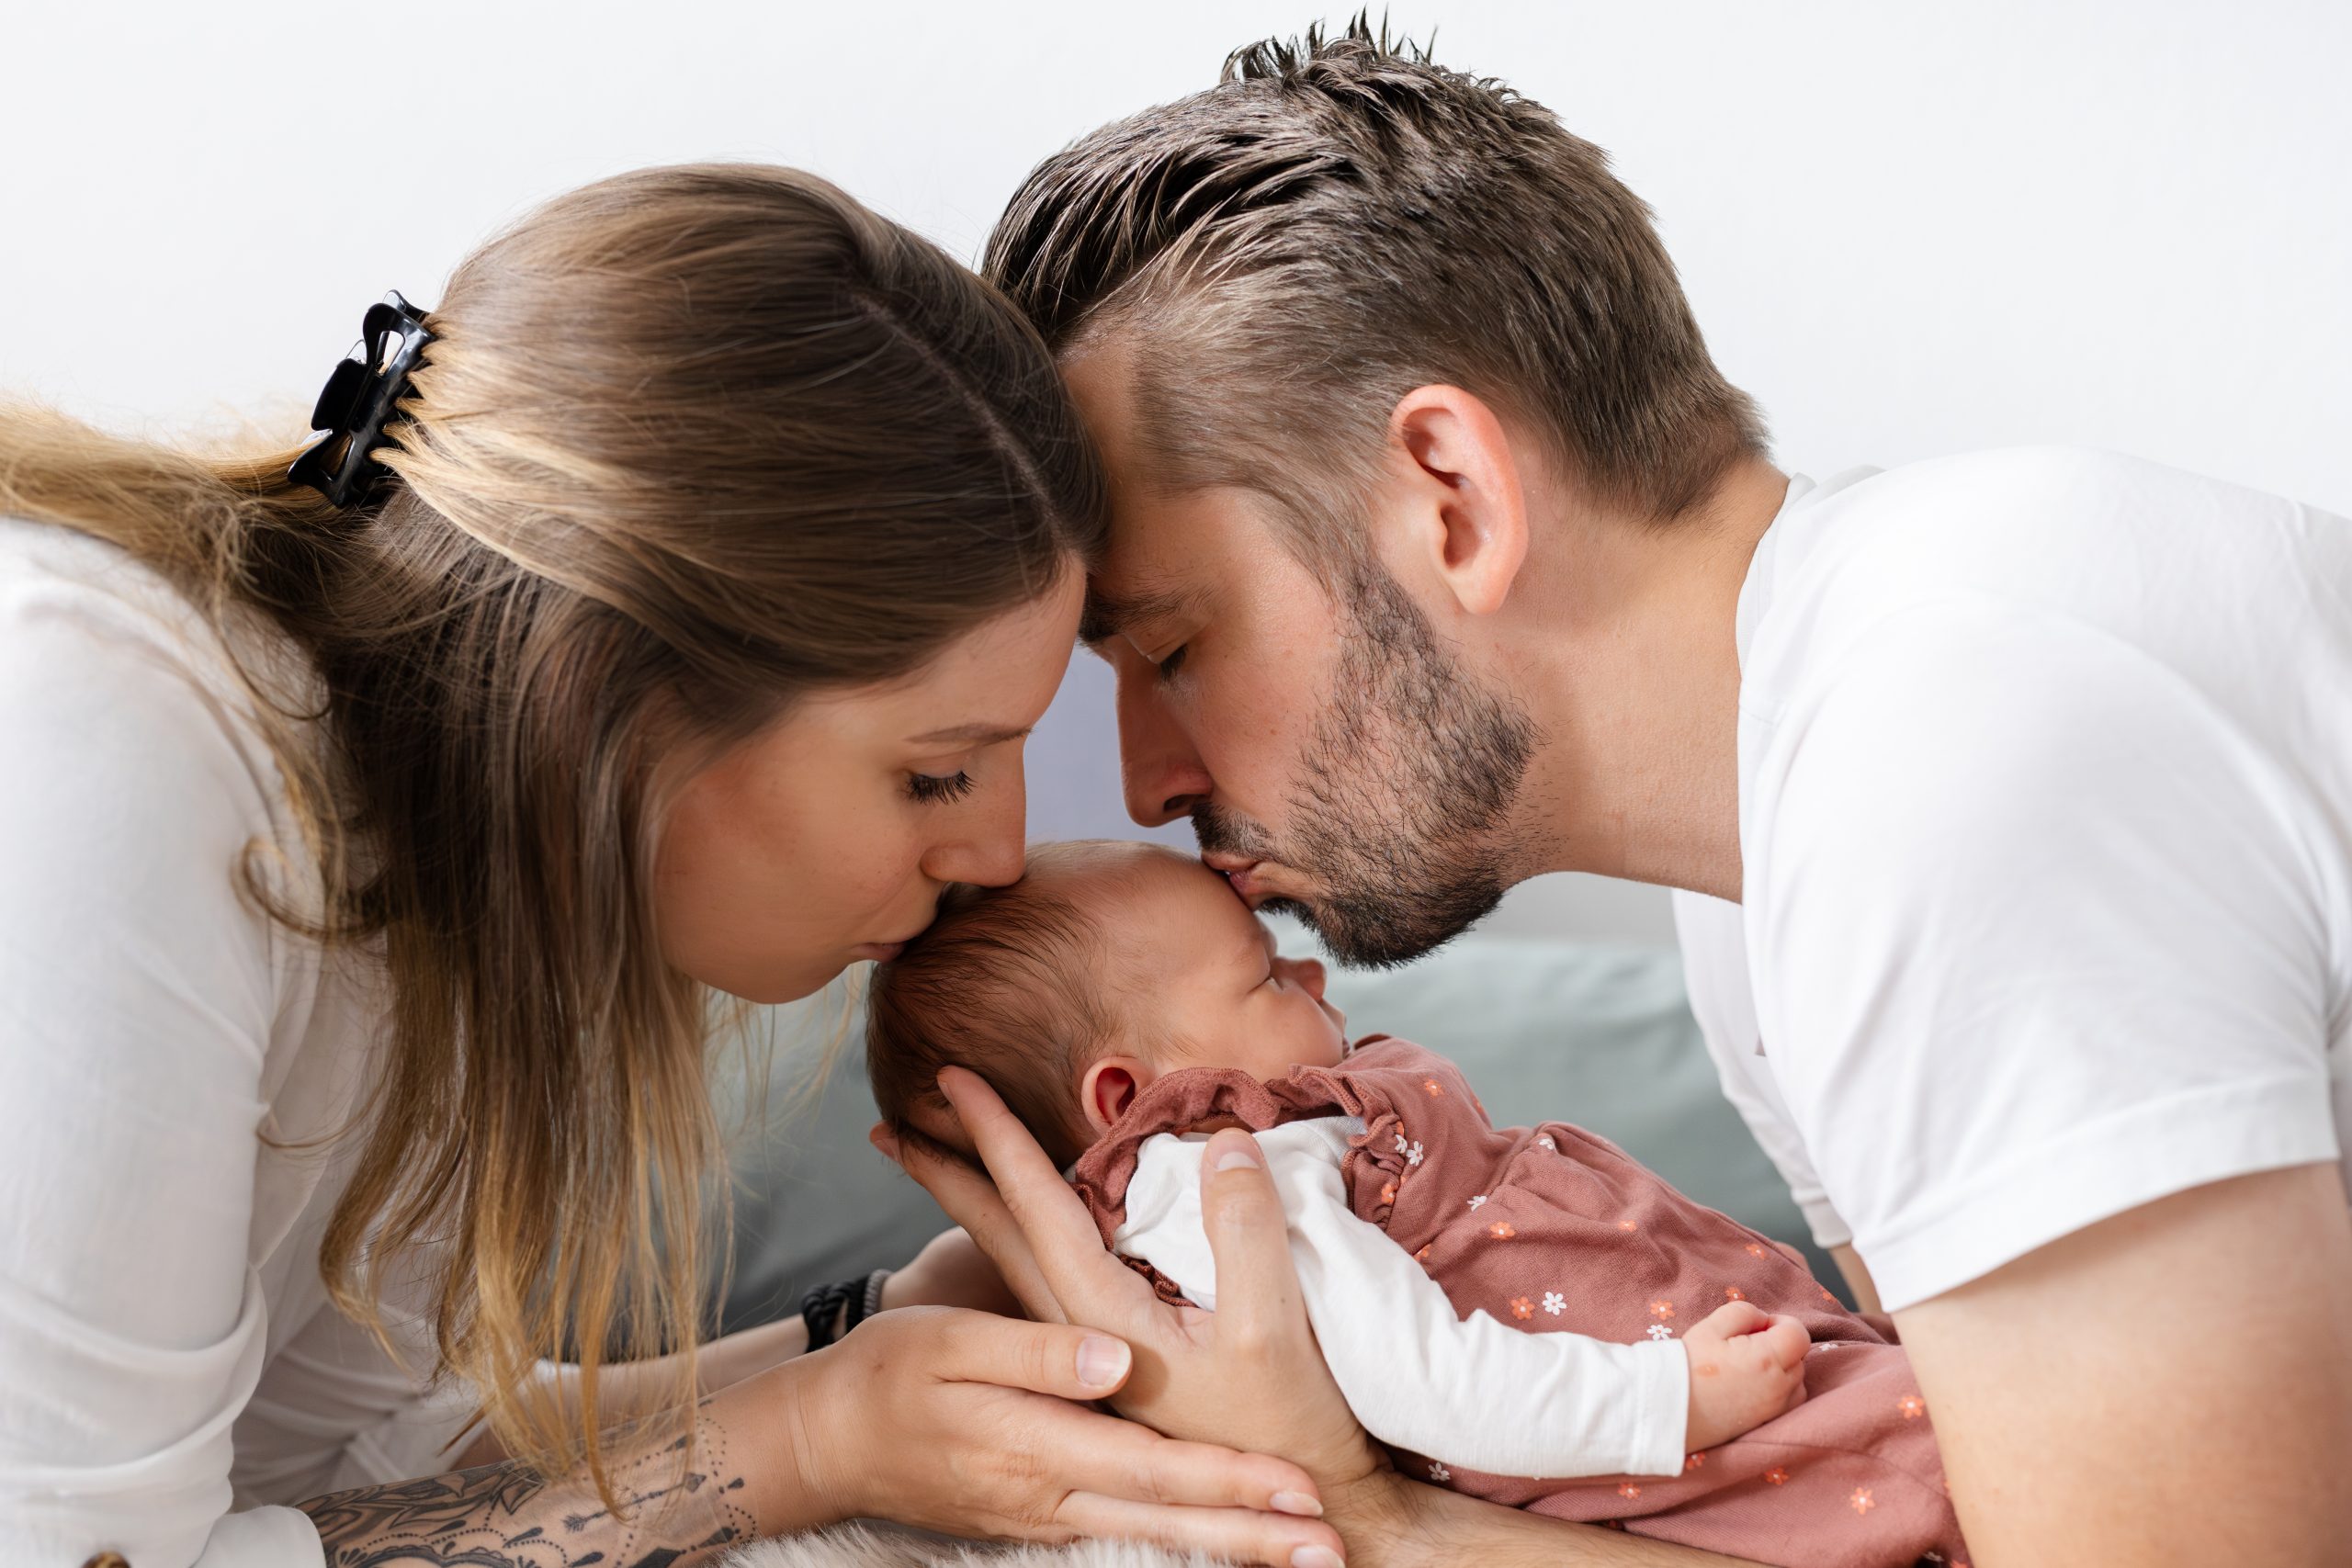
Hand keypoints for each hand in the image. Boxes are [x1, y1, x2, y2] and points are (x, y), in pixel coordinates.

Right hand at [788, 1303, 1336, 1561]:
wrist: (826, 1442)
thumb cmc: (887, 1375)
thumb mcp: (951, 1341)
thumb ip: (1039, 1351)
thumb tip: (1117, 1360)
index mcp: (1034, 1446)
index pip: (1152, 1471)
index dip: (1228, 1483)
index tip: (1298, 1491)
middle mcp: (1048, 1496)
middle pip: (1168, 1521)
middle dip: (1253, 1539)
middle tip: (1332, 1550)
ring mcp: (1043, 1518)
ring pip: (1153, 1537)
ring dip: (1229, 1548)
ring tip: (1302, 1555)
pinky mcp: (1038, 1519)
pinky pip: (1126, 1534)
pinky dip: (1182, 1541)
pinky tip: (1223, 1541)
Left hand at [878, 1067, 1387, 1564]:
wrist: (1291, 1501)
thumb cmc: (1283, 1420)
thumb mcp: (1271, 1326)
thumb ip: (1244, 1231)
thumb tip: (1223, 1140)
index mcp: (1101, 1313)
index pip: (1034, 1204)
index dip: (995, 1137)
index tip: (950, 1079)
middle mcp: (1079, 1328)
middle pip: (997, 1234)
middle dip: (948, 1175)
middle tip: (891, 1126)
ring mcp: (1093, 1344)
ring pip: (1015, 1258)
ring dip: (975, 1204)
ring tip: (940, 1161)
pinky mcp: (1116, 1354)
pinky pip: (1051, 1276)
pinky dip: (1023, 1235)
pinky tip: (1027, 1223)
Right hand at [1681, 1300, 1808, 1449]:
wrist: (1670, 1410)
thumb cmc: (1689, 1365)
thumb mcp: (1711, 1325)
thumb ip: (1745, 1313)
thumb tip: (1764, 1321)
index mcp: (1768, 1358)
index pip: (1799, 1334)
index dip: (1781, 1323)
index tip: (1758, 1327)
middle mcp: (1780, 1386)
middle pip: (1798, 1356)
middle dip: (1779, 1344)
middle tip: (1746, 1345)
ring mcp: (1777, 1409)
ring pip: (1797, 1380)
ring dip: (1782, 1368)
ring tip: (1749, 1367)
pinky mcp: (1769, 1424)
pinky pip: (1790, 1402)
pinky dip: (1780, 1390)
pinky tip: (1752, 1386)